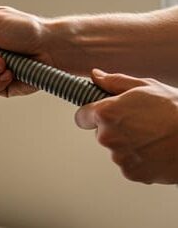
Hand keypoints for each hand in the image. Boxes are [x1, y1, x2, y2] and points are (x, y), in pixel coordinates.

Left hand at [75, 69, 177, 183]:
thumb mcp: (145, 87)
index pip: (81, 117)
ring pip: (116, 150)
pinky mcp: (132, 173)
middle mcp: (108, 136)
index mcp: (106, 113)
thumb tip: (96, 76)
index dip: (91, 114)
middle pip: (100, 134)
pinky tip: (155, 150)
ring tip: (152, 136)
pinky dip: (139, 160)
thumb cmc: (176, 110)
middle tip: (139, 123)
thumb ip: (115, 82)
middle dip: (114, 129)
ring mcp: (120, 157)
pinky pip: (129, 165)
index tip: (99, 114)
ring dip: (128, 145)